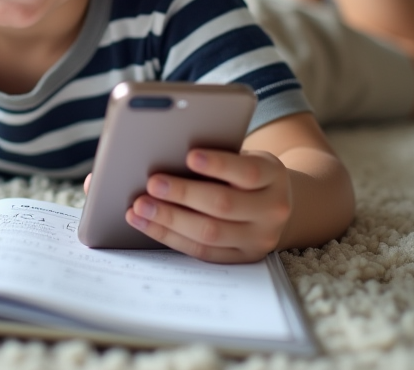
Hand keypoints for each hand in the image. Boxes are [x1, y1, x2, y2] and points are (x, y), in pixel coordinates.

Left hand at [125, 148, 292, 262]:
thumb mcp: (243, 158)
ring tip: (139, 207)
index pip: (248, 172)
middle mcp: (272, 210)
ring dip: (169, 220)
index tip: (189, 155)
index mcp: (274, 177)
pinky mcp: (241, 258)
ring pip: (209, 233)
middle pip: (224, 205)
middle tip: (152, 184)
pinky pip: (201, 251)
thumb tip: (168, 156)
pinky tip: (146, 223)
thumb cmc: (245, 173)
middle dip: (183, 194)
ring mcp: (259, 239)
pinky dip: (169, 237)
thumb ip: (218, 159)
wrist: (273, 204)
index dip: (218, 164)